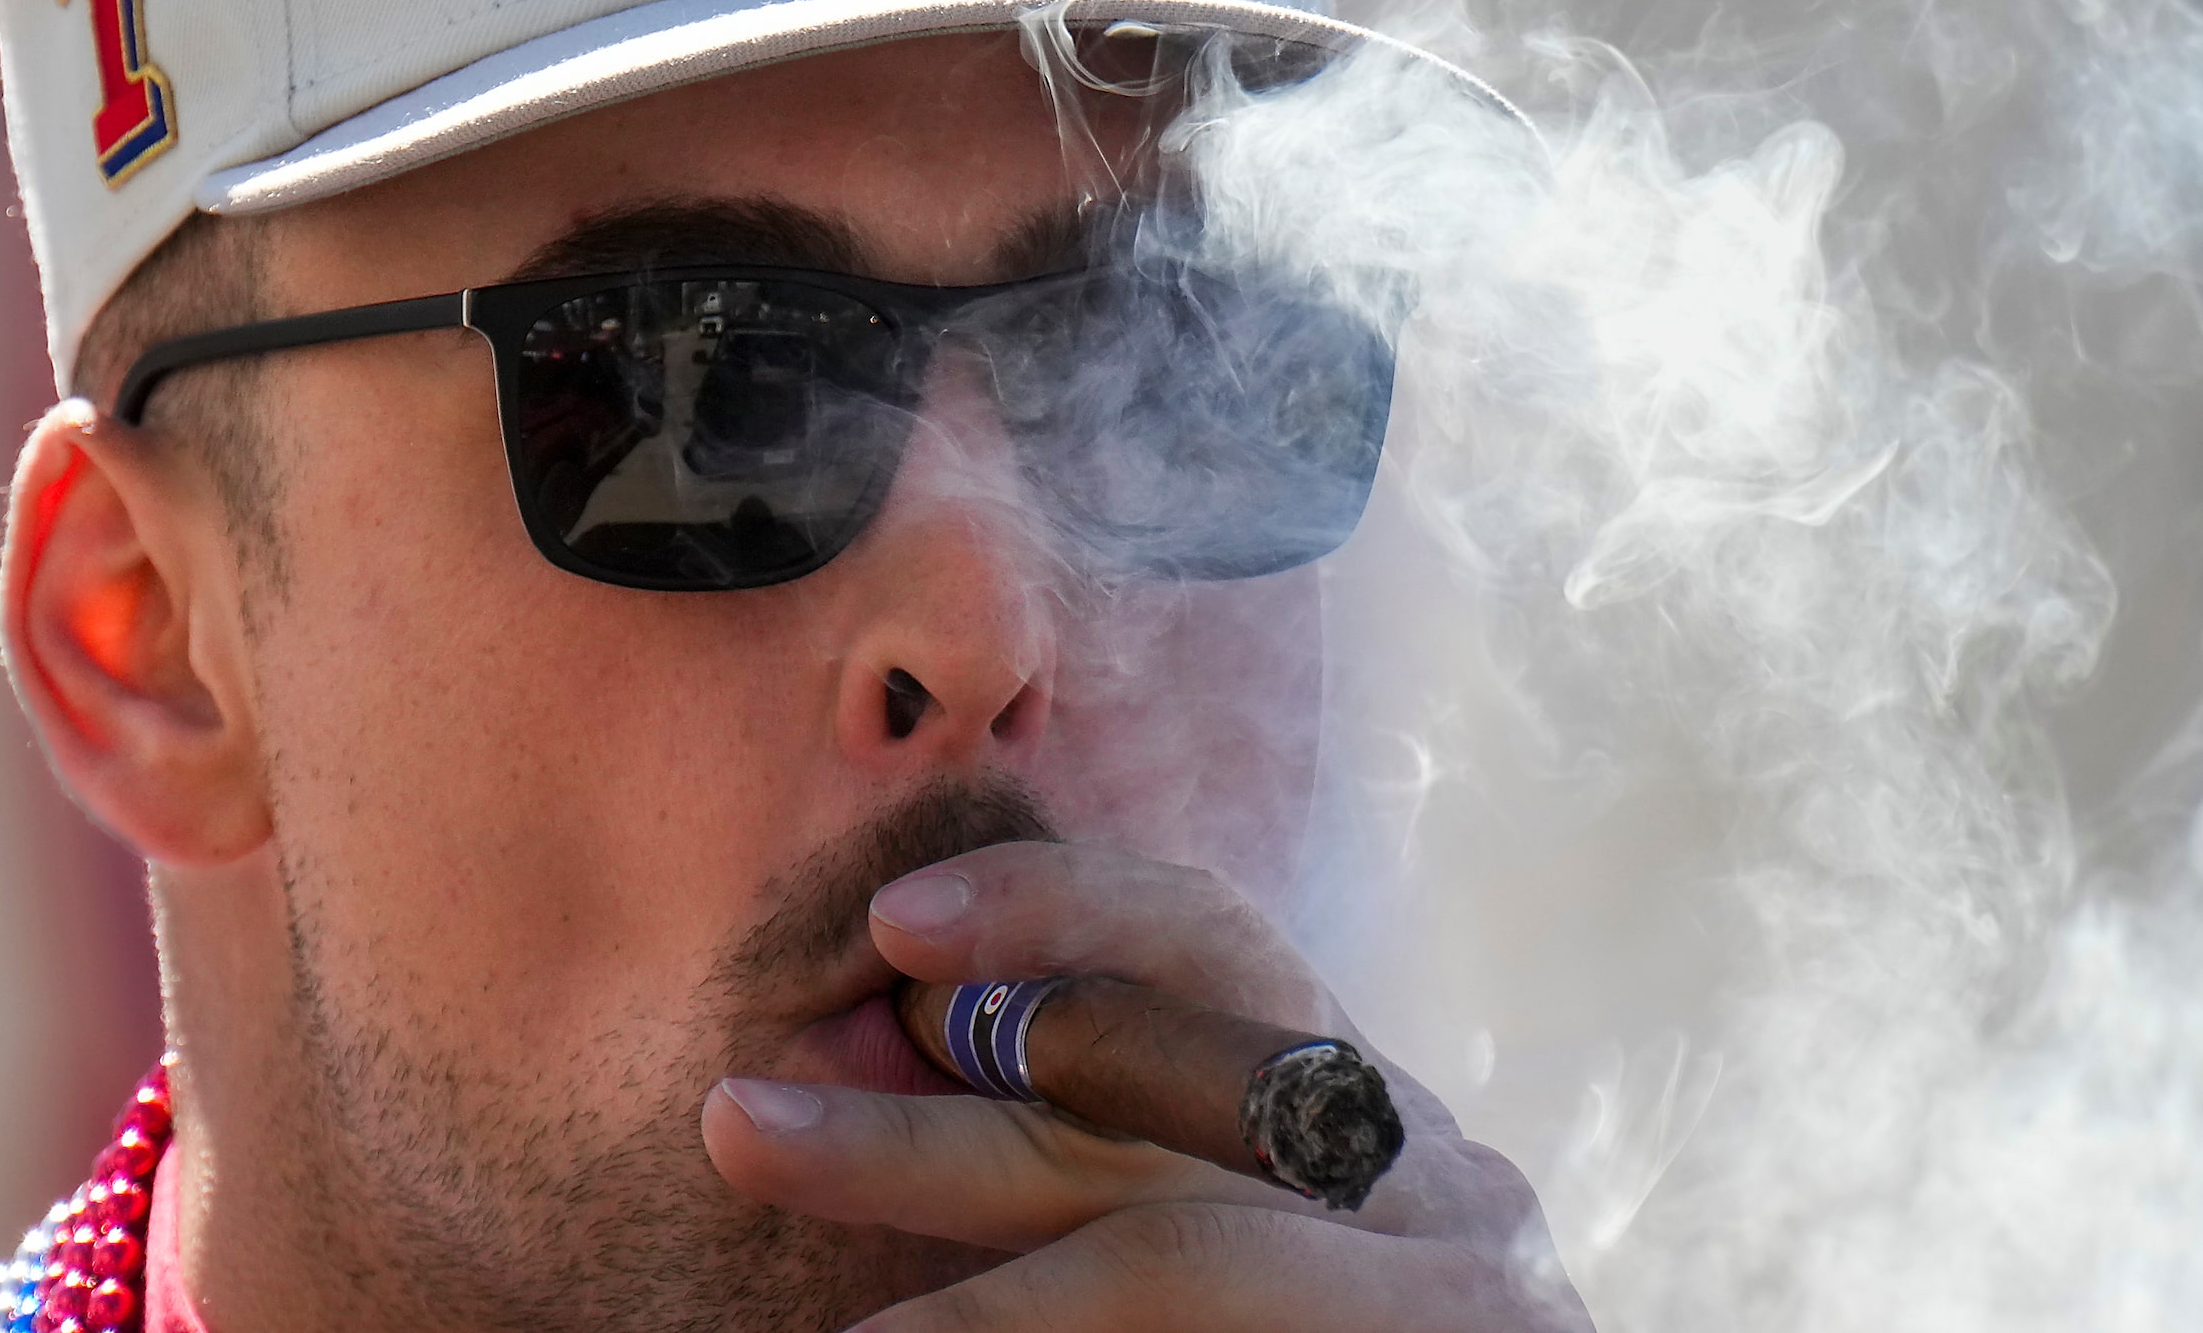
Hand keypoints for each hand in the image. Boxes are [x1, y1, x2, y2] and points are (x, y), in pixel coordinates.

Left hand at [701, 841, 1592, 1331]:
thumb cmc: (1352, 1313)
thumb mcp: (1271, 1206)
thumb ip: (1140, 1149)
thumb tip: (920, 1046)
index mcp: (1364, 1101)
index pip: (1214, 945)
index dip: (1058, 911)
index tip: (892, 927)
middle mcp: (1426, 1170)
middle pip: (1155, 1112)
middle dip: (928, 1127)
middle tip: (744, 1122)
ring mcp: (1458, 1282)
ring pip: (1177, 1257)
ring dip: (986, 1304)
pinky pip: (1224, 1329)